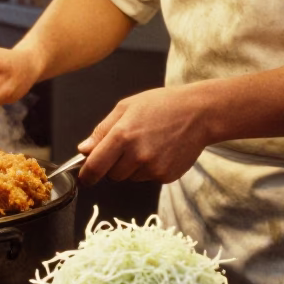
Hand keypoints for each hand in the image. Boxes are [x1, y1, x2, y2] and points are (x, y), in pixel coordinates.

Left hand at [76, 86, 213, 185]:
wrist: (199, 113)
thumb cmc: (162, 105)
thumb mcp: (126, 107)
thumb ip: (102, 130)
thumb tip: (84, 150)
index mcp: (122, 136)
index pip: (95, 166)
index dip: (86, 175)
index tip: (84, 178)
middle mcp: (137, 155)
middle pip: (112, 175)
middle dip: (113, 165)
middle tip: (128, 146)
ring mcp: (153, 168)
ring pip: (130, 177)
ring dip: (132, 167)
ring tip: (148, 144)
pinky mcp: (166, 176)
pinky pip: (148, 178)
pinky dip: (149, 169)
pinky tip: (161, 150)